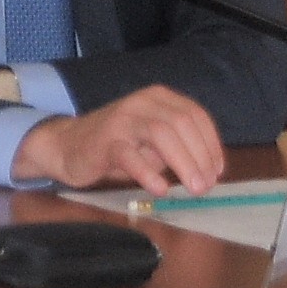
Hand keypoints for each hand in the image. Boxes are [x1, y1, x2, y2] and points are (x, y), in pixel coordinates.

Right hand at [15, 85, 225, 193]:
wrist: (68, 145)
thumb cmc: (118, 145)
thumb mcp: (153, 142)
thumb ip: (178, 147)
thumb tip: (208, 169)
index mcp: (159, 98)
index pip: (195, 115)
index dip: (211, 144)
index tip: (218, 171)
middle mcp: (143, 102)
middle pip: (182, 123)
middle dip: (200, 156)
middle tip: (207, 185)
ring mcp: (123, 119)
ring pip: (161, 133)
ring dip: (183, 163)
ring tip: (193, 188)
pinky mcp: (105, 141)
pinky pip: (130, 155)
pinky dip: (149, 173)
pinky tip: (160, 189)